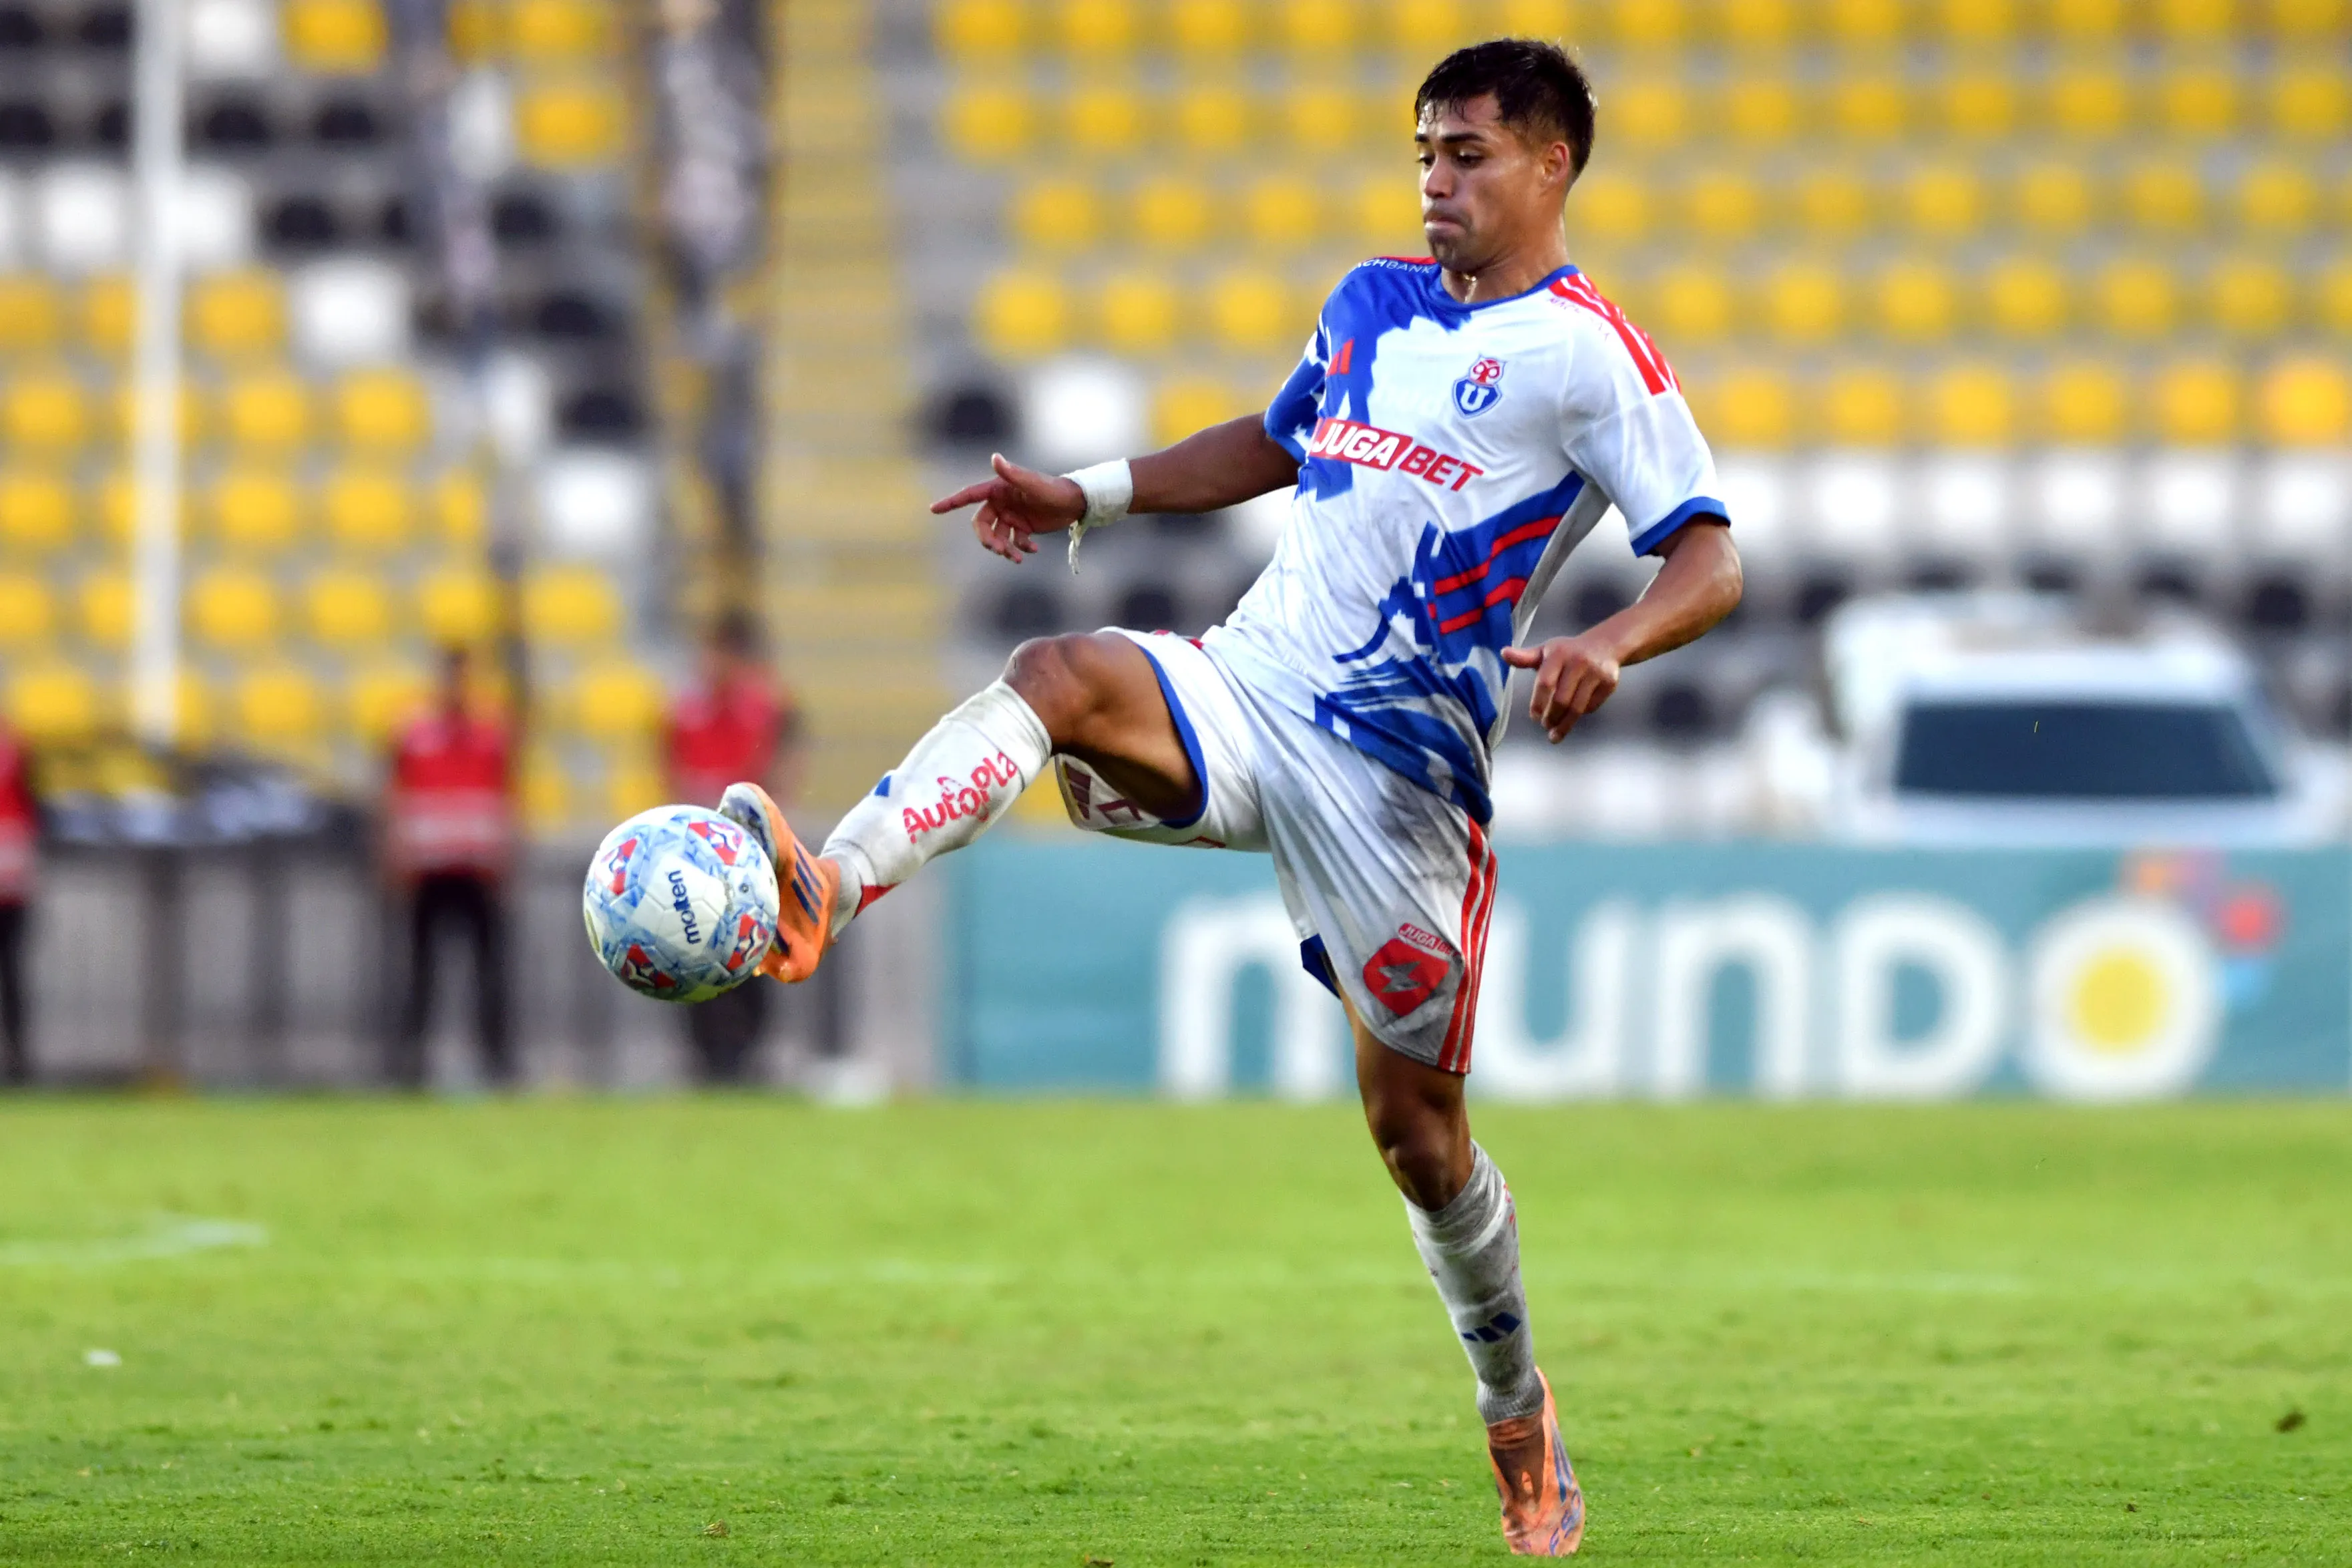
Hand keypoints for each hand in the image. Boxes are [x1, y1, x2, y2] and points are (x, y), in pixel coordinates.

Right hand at [929, 453, 1085, 563]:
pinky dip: (1021, 548)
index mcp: (998, 489)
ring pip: (996, 536)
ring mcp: (1011, 515)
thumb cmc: (1054, 489)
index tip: (933, 509)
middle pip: (982, 524)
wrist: (1075, 503)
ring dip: (1004, 549)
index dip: (951, 502)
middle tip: (999, 550)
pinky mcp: (1022, 527)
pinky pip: (1013, 542)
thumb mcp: (1033, 483)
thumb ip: (1013, 473)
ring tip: (1018, 557)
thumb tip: (995, 457)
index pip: (969, 495)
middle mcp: (1001, 502)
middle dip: (987, 539)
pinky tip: (1034, 550)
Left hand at [1501, 635, 1621, 742]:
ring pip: (1578, 707)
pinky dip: (1581, 714)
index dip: (1538, 703)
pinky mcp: (1609, 682)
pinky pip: (1592, 706)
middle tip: (1545, 726)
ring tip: (1555, 734)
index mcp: (1558, 653)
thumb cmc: (1567, 652)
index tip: (1534, 717)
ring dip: (1565, 724)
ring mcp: (1596, 672)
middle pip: (1562, 700)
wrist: (1604, 645)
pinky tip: (1573, 716)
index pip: (1545, 683)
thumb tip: (1503, 653)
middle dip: (1551, 717)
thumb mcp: (1545, 651)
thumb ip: (1525, 658)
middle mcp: (1578, 661)